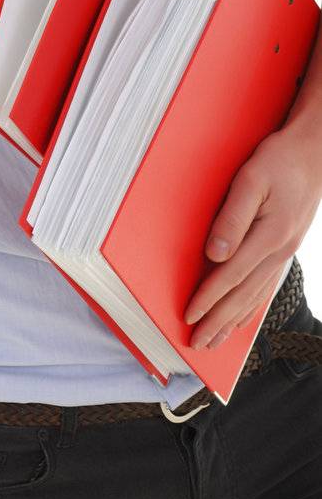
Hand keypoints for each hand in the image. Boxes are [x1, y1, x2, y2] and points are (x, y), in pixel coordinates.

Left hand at [183, 124, 321, 349]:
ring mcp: (285, 252)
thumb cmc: (279, 161)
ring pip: (255, 296)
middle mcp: (279, 250)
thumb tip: (214, 254)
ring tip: (215, 341)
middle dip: (218, 322)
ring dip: (233, 320)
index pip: (230, 276)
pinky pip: (265, 285)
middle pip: (243, 295)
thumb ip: (231, 218)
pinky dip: (251, 307)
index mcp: (269, 236)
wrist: (312, 154)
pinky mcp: (285, 248)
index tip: (189, 316)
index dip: (208, 299)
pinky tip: (242, 317)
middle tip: (197, 344)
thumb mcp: (250, 179)